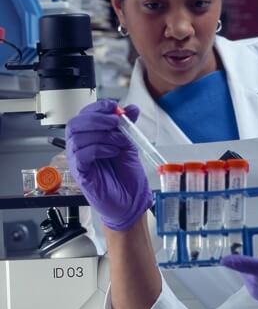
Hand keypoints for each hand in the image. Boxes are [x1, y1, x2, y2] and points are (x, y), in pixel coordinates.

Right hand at [65, 99, 152, 230]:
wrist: (131, 201)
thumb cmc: (127, 176)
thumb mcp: (129, 145)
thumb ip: (127, 127)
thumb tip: (131, 108)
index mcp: (90, 137)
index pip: (85, 115)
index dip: (98, 107)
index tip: (114, 107)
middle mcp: (80, 147)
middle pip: (75, 124)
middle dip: (97, 119)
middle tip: (116, 123)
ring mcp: (78, 160)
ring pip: (77, 137)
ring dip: (102, 135)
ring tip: (119, 142)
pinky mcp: (80, 173)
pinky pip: (81, 155)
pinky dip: (98, 149)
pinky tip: (112, 152)